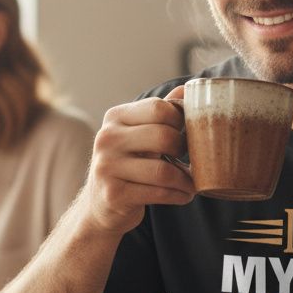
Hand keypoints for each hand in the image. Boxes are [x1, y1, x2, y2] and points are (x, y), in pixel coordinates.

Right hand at [84, 84, 193, 236]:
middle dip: (185, 150)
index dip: (181, 120)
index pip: (159, 108)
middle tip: (192, 158)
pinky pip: (159, 193)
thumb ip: (161, 112)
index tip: (186, 133)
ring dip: (186, 180)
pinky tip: (183, 195)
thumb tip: (188, 89)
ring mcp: (107, 167)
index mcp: (115, 117)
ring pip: (163, 171)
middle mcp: (107, 138)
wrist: (100, 204)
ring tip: (192, 182)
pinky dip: (179, 195)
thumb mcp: (139, 134)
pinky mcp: (114, 195)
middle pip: (163, 137)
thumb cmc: (128, 163)